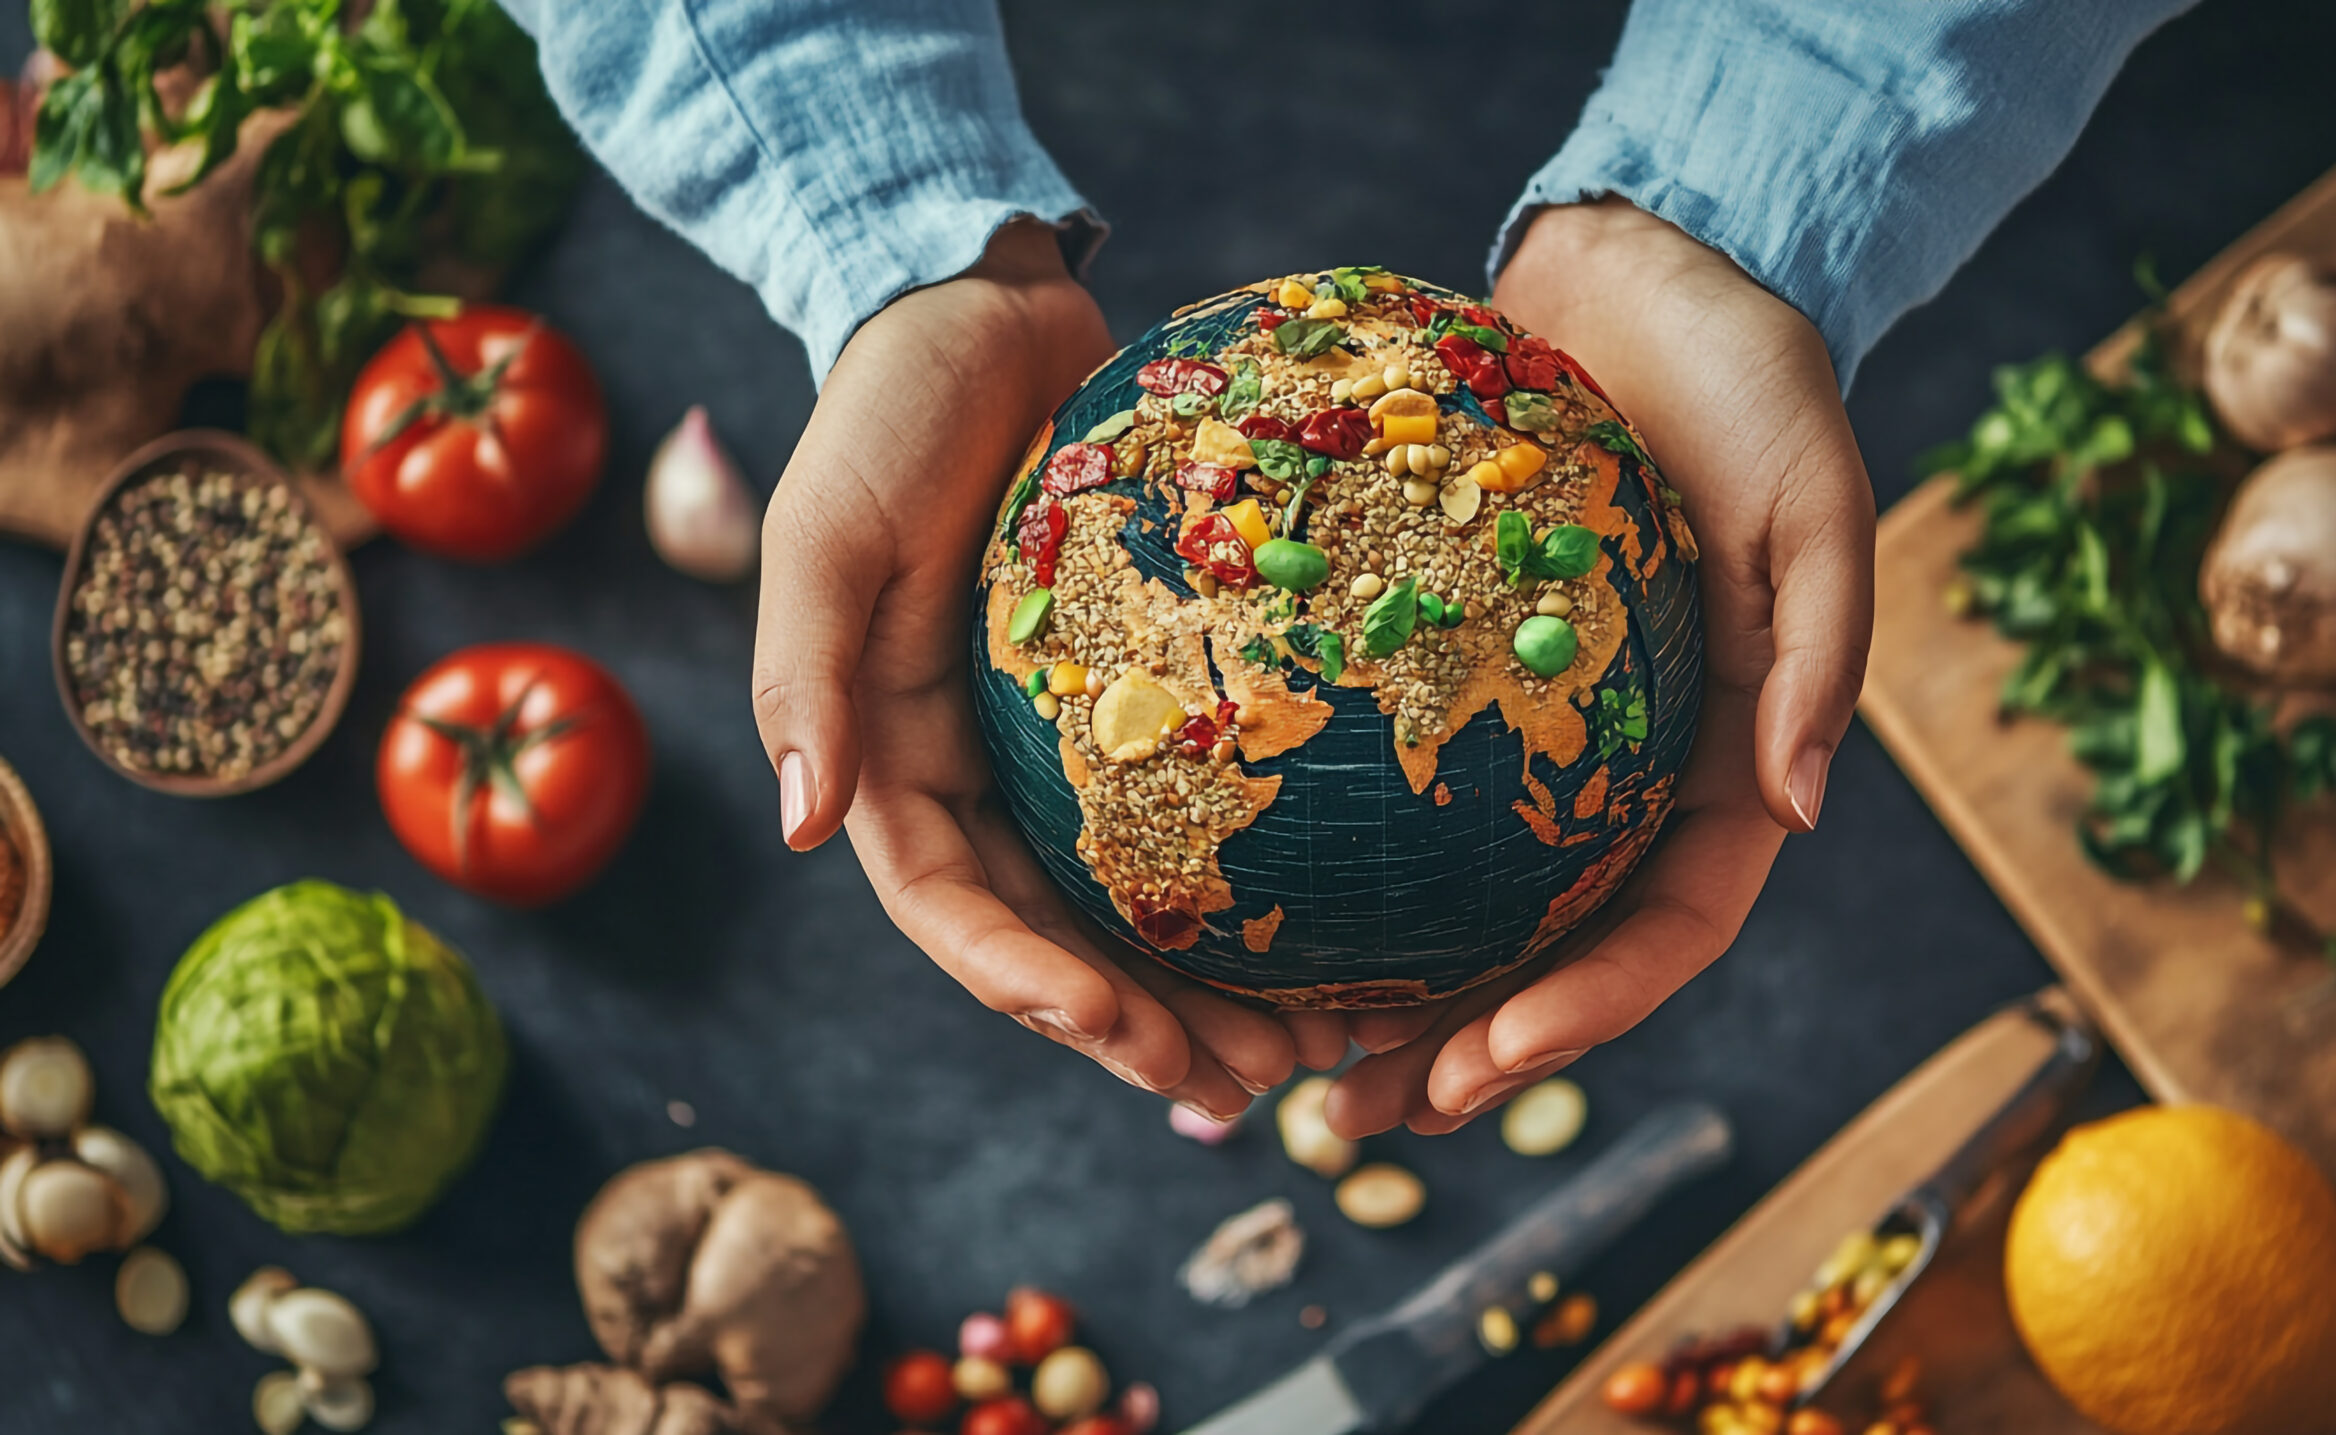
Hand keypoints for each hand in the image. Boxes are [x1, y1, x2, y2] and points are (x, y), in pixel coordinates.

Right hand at [752, 221, 1344, 1116]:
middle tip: (1256, 1088)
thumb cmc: (888, 412)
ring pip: (1141, 897)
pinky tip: (1346, 920)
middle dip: (1145, 1029)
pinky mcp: (1149, 694)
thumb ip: (804, 673)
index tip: (1122, 1036)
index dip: (1030, 987)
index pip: (955, 911)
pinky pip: (1206, 802)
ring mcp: (1063, 743)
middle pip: (1061, 938)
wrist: (982, 309)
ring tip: (1320, 1050)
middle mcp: (981, 773)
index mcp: (891, 758)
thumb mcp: (825, 530)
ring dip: (1215, 985)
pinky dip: (1261, 873)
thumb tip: (804, 825)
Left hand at [1327, 199, 1876, 1135]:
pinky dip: (1343, 859)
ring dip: (1395, 994)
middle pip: (1554, 950)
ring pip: (1471, 898)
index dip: (1584, 1014)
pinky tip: (1254, 907)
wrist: (1653, 270)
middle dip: (1466, 1051)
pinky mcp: (1460, 667)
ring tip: (1297, 1068)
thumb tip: (1796, 807)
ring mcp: (1545, 728)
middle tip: (1358, 1116)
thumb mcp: (1815, 499)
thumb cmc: (1752, 377)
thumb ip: (1815, 654)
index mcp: (1730, 755)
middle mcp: (1634, 767)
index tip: (1483, 1067)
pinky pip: (1397, 782)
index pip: (1670, 927)